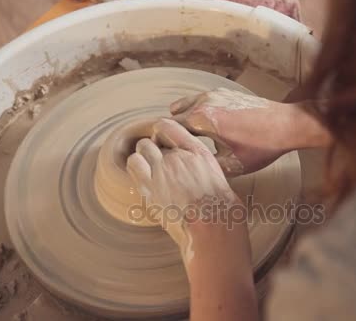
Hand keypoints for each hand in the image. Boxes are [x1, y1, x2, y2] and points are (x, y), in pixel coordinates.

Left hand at [127, 119, 257, 319]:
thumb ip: (205, 174)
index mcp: (199, 153)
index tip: (165, 144)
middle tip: (159, 166)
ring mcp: (162, 168)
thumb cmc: (222, 212)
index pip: (171, 127)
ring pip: (142, 147)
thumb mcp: (220, 184)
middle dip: (155, 149)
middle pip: (156, 140)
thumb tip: (201, 181)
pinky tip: (144, 179)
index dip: (164, 134)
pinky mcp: (149, 185)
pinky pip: (133, 163)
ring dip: (143, 156)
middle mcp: (179, 155)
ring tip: (149, 171)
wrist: (211, 227)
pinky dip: (135, 167)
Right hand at [171, 88, 330, 175]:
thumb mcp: (232, 166)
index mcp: (203, 119)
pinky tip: (201, 129)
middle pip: (173, 116)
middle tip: (168, 149)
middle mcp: (204, 101)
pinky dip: (193, 112)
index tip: (157, 153)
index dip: (159, 142)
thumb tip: (186, 171)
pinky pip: (199, 101)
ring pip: (185, 106)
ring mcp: (214, 94)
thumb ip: (205, 167)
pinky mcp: (224, 92)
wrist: (288, 124)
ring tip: (184, 140)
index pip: (167, 128)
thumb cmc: (262, 146)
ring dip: (181, 121)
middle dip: (168, 132)